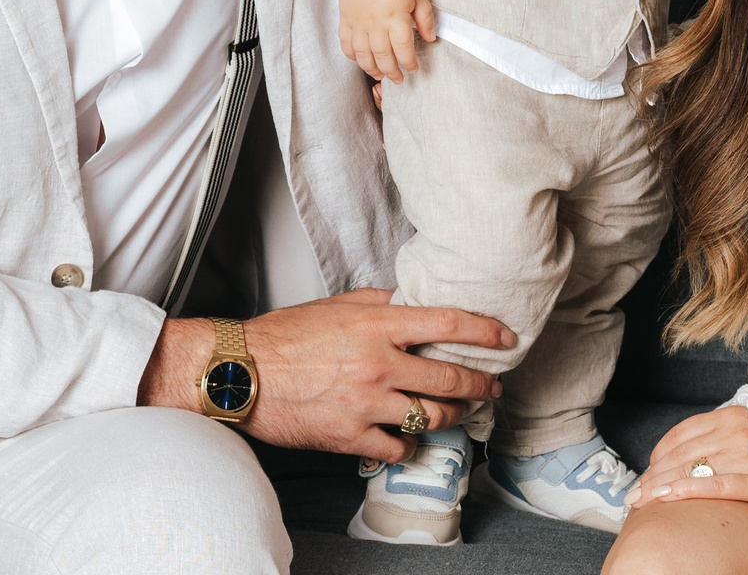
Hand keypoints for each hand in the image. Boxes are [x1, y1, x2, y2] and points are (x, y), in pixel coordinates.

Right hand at [140, 290, 513, 462]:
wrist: (241, 372)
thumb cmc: (285, 336)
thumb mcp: (338, 305)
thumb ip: (382, 303)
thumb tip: (416, 300)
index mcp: (377, 327)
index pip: (448, 325)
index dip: (486, 332)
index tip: (506, 339)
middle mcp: (378, 365)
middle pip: (451, 380)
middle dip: (481, 385)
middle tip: (492, 387)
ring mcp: (367, 405)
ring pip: (432, 417)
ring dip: (453, 416)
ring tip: (457, 412)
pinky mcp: (350, 437)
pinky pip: (398, 447)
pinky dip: (409, 443)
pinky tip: (409, 436)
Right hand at [339, 0, 436, 81]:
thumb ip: (425, 17)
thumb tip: (430, 38)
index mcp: (396, 16)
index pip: (404, 48)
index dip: (409, 63)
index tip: (414, 69)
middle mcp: (376, 22)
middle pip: (383, 56)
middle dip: (392, 72)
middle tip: (398, 79)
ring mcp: (358, 21)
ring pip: (363, 54)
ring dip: (371, 68)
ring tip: (380, 74)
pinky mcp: (345, 18)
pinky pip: (346, 43)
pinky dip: (352, 55)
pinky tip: (360, 59)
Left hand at [627, 406, 747, 508]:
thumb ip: (722, 432)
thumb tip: (688, 449)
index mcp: (731, 416)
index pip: (682, 433)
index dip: (658, 454)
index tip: (646, 471)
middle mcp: (734, 433)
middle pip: (680, 454)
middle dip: (652, 475)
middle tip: (632, 494)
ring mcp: (746, 456)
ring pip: (691, 469)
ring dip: (660, 486)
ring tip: (641, 501)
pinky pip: (716, 486)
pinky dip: (687, 490)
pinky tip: (667, 497)